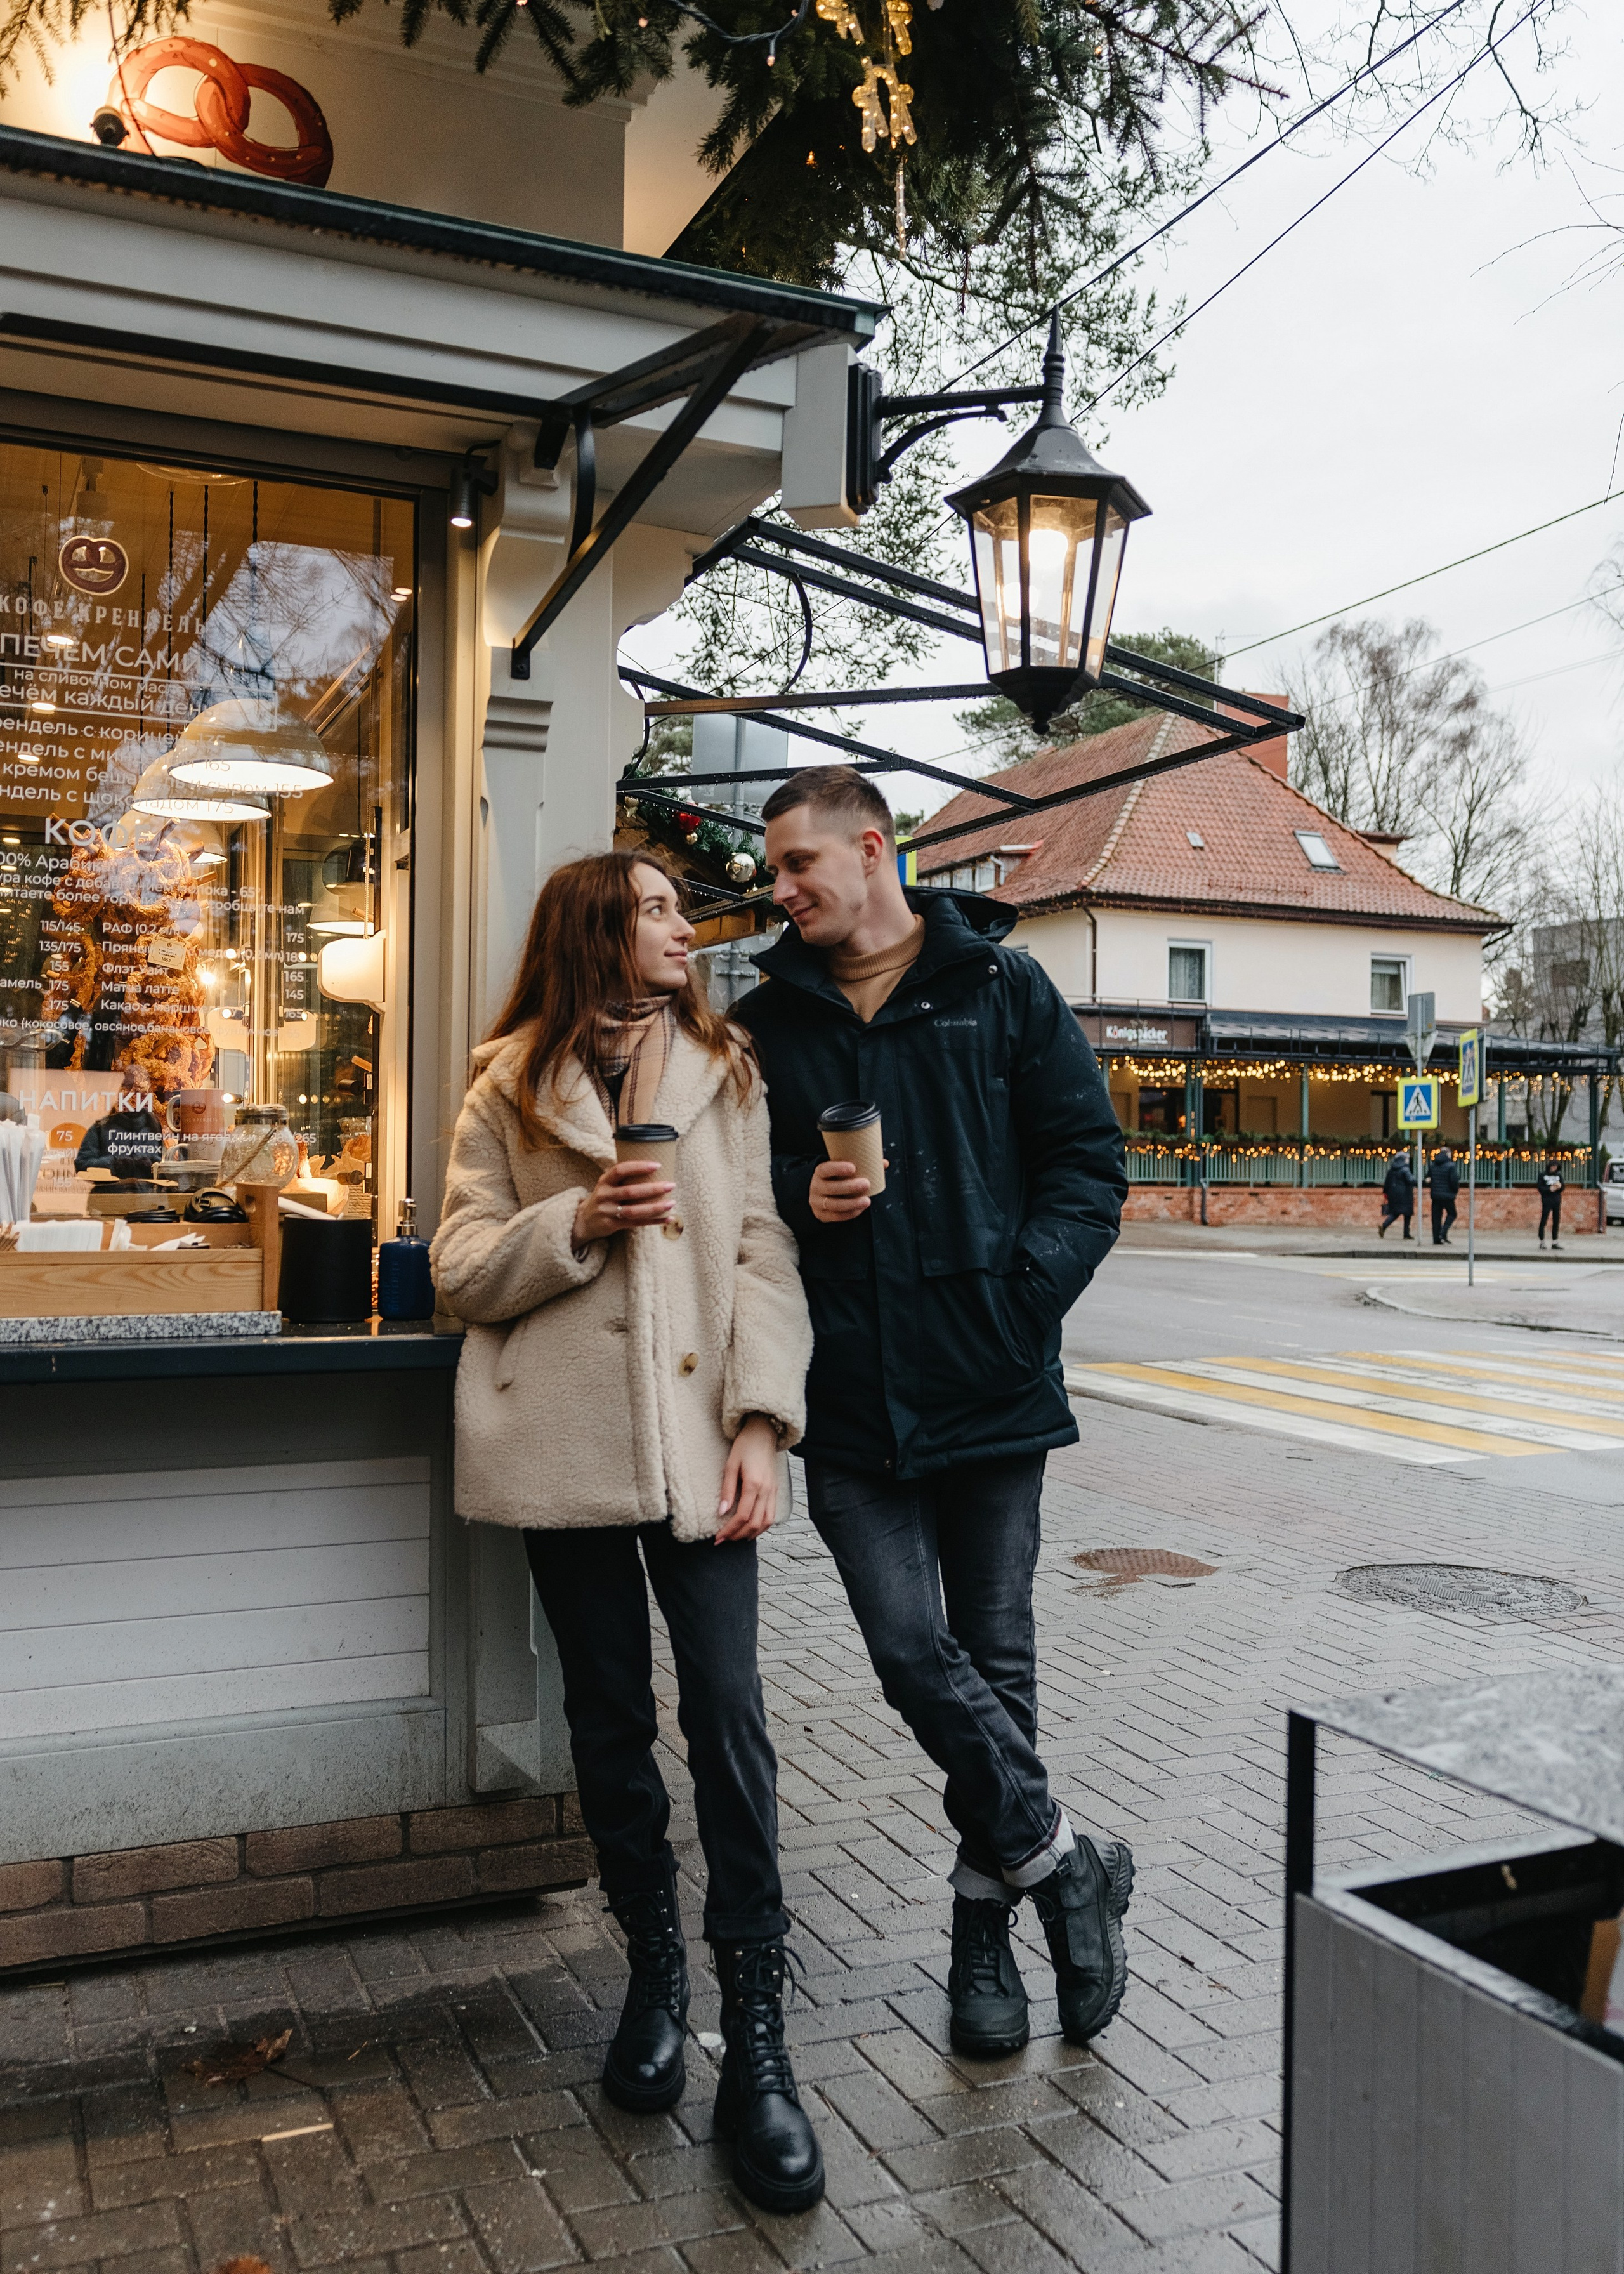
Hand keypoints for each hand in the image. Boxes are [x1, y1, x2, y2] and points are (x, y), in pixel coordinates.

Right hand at [573, 1158, 673, 1244]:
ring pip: (634, 1211)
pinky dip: (654, 1221)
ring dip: (655, 1207)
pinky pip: (636, 1223)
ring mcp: (607, 1211)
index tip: (657, 1165)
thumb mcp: (607, 1184)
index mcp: (604, 1181)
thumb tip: (654, 1167)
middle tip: (671, 1185)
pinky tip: (668, 1219)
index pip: (620, 1170)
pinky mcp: (612, 1225)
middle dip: (653, 1188)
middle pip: (631, 1192)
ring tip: (672, 1203)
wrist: (584, 1220)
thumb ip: (623, 1177)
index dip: (638, 1167)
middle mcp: (604, 1195)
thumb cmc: (604, 1197)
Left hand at [716, 1415, 780, 1541]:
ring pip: (766, 1522)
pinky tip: (751, 1529)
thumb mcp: (730, 1465)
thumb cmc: (745, 1446)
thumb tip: (721, 1512)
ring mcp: (773, 1491)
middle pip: (754, 1523)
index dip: (729, 1530)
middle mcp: (767, 1490)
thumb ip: (727, 1490)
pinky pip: (772, 1515)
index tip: (717, 1537)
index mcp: (754, 1484)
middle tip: (723, 1540)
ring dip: (751, 1534)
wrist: (764, 1433)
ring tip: (736, 1538)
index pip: (742, 1516)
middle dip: (738, 1536)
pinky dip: (762, 1526)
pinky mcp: (776, 1491)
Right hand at [809, 1157, 881, 1222]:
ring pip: (834, 1204)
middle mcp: (816, 1187)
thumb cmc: (836, 1179)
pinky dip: (849, 1213)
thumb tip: (884, 1163)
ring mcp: (817, 1202)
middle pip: (831, 1188)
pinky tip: (860, 1209)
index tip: (853, 1167)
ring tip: (866, 1201)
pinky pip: (836, 1216)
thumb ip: (861, 1166)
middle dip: (850, 1187)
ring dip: (852, 1203)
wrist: (820, 1196)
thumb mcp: (842, 1171)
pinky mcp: (821, 1215)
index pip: (826, 1169)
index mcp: (820, 1172)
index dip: (838, 1168)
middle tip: (866, 1184)